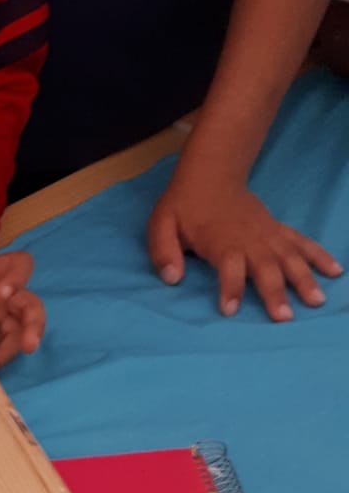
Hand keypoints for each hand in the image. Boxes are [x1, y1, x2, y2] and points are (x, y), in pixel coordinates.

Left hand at [0, 241, 44, 370]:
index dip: (18, 280)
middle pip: (31, 306)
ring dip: (10, 350)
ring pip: (20, 331)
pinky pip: (3, 345)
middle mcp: (7, 293)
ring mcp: (2, 313)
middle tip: (29, 345)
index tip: (5, 293)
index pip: (21, 266)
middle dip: (33, 326)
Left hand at [147, 171, 341, 319]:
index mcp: (220, 240)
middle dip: (275, 291)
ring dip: (304, 278)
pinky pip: (302, 242)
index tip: (229, 310)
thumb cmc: (183, 206)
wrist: (211, 175)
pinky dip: (319, 256)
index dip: (230, 287)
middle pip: (266, 266)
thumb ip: (164, 251)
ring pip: (289, 256)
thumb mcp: (161, 226)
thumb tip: (171, 278)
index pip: (228, 266)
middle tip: (284, 317)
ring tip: (317, 301)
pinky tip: (335, 271)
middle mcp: (249, 239)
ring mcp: (267, 234)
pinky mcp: (277, 230)